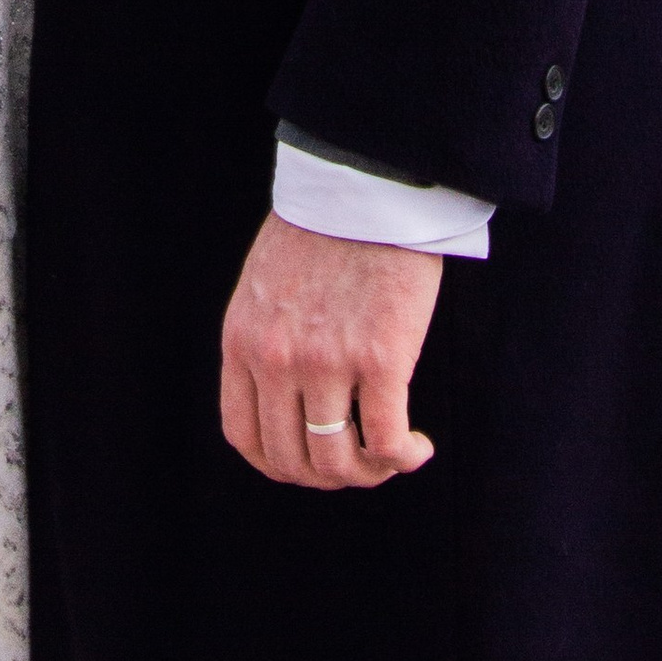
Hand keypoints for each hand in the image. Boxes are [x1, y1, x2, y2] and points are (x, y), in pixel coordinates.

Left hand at [220, 214, 439, 491]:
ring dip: (370, 472)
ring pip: (340, 460)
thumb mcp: (267, 287)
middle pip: (294, 460)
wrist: (367, 185)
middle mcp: (276, 358)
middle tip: (362, 462)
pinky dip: (403, 457)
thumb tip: (289, 402)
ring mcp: (326, 362)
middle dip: (330, 475)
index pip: (246, 437)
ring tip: (393, 455)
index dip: (281, 465)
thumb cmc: (325, 229)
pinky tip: (418, 448)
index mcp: (243, 341)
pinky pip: (385, 441)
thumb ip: (266, 340)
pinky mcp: (380, 358)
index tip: (311, 463)